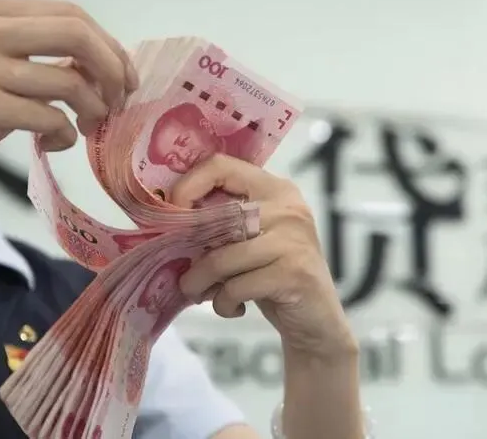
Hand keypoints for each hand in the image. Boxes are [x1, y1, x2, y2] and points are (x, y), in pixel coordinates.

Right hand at [0, 0, 137, 174]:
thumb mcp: (5, 63)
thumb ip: (47, 56)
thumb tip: (112, 68)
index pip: (71, 16)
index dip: (111, 48)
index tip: (126, 78)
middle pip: (76, 37)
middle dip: (111, 72)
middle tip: (116, 102)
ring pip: (70, 83)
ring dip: (94, 112)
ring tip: (86, 127)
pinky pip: (50, 119)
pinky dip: (65, 136)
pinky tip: (54, 141)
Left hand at [173, 154, 357, 359]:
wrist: (319, 319)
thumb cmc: (276, 276)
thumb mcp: (253, 240)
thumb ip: (224, 224)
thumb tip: (167, 225)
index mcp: (275, 189)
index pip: (220, 166)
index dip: (187, 186)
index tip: (171, 217)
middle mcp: (287, 207)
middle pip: (215, 217)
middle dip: (189, 248)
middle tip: (182, 272)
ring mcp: (293, 240)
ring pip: (221, 258)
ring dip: (199, 283)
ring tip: (200, 294)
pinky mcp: (293, 273)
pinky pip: (237, 287)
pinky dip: (224, 303)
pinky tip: (232, 307)